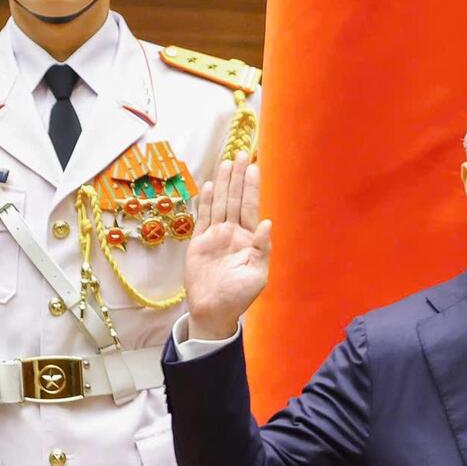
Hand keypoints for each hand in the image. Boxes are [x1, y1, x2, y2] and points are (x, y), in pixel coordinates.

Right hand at [183, 160, 271, 339]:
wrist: (213, 312)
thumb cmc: (238, 296)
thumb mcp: (257, 275)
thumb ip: (262, 249)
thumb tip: (268, 224)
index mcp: (248, 239)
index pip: (251, 207)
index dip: (252, 187)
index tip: (253, 166)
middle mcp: (232, 233)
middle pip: (235, 199)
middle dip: (238, 177)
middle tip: (241, 153)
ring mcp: (215, 236)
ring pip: (220, 204)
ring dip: (224, 184)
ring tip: (226, 162)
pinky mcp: (199, 242)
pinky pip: (203, 218)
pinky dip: (206, 202)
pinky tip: (210, 186)